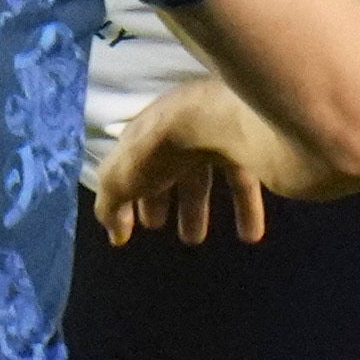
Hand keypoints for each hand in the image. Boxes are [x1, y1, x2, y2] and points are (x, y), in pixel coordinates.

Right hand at [82, 83, 277, 250]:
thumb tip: (115, 234)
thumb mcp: (119, 178)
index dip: (128, 195)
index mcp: (144, 135)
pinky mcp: (247, 148)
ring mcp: (213, 138)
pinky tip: (249, 236)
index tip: (133, 227)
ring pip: (204, 177)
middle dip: (162, 200)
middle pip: (168, 170)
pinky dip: (246, 210)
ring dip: (198, 209)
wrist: (220, 120)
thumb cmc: (161, 148)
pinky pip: (244, 182)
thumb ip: (111, 206)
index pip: (131, 166)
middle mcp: (178, 132)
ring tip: (196, 239)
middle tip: (160, 227)